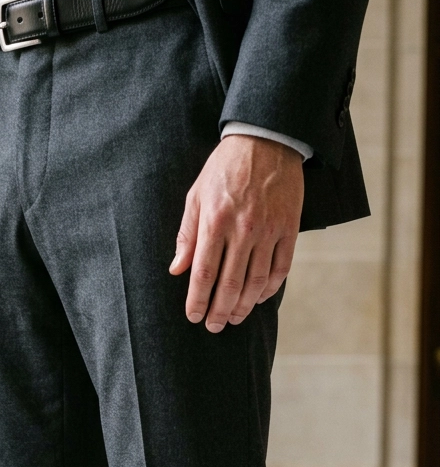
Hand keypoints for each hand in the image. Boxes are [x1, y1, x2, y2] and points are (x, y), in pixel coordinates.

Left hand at [170, 135, 303, 333]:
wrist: (267, 140)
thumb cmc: (225, 168)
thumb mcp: (197, 194)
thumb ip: (187, 234)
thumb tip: (177, 268)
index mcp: (216, 221)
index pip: (204, 273)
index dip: (198, 300)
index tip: (194, 316)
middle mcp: (243, 229)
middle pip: (230, 284)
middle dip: (220, 311)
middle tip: (214, 326)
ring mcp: (269, 230)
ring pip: (257, 282)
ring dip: (244, 306)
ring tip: (234, 318)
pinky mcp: (289, 228)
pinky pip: (281, 268)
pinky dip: (270, 289)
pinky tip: (259, 298)